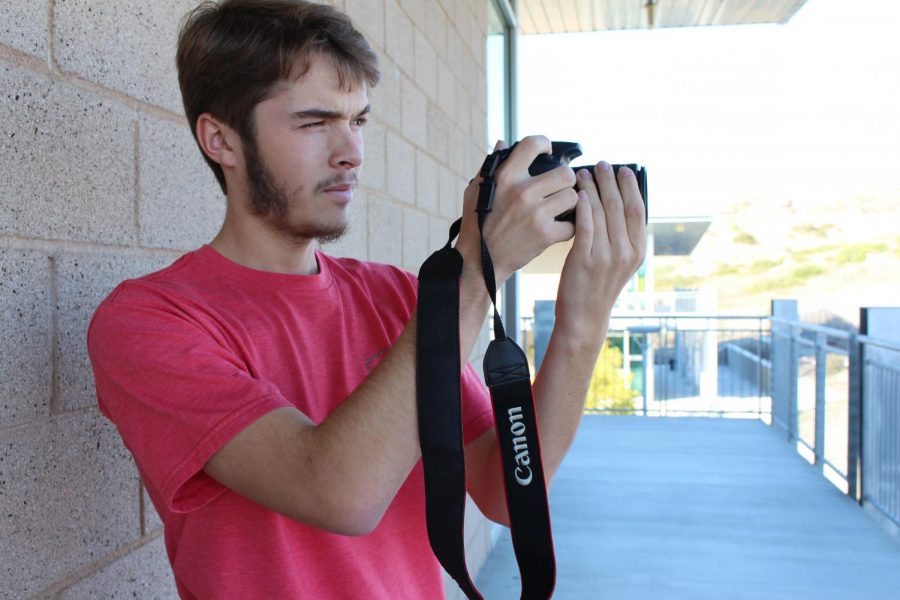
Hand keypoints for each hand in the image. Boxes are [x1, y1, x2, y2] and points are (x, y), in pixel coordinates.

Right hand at [455, 136, 577, 284]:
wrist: (478, 262)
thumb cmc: (477, 224)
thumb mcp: (476, 190)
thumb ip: (491, 166)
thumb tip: (502, 143)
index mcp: (506, 176)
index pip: (533, 144)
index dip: (545, 144)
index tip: (548, 152)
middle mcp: (522, 192)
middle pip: (565, 173)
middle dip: (566, 181)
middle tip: (559, 189)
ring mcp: (536, 214)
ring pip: (573, 197)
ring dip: (570, 204)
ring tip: (560, 210)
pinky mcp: (545, 235)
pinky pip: (572, 225)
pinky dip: (568, 228)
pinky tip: (558, 229)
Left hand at [555, 161, 646, 343]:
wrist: (584, 315)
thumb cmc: (599, 285)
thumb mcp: (620, 262)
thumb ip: (622, 236)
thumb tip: (617, 202)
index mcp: (638, 250)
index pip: (637, 210)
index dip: (630, 187)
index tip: (623, 170)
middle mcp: (626, 252)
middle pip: (619, 206)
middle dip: (610, 181)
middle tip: (602, 164)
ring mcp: (606, 256)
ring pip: (602, 213)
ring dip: (593, 189)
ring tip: (583, 174)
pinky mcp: (585, 260)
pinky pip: (585, 227)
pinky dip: (583, 208)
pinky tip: (579, 195)